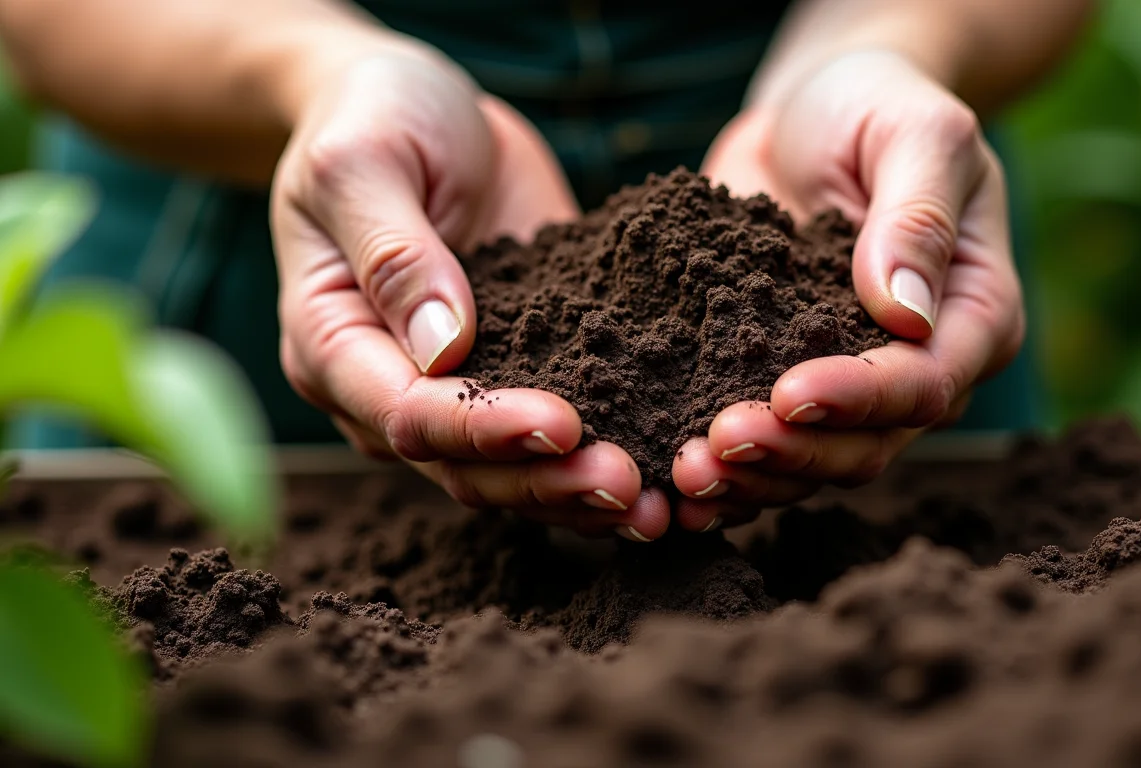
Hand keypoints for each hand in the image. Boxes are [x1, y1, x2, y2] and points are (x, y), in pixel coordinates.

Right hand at [271, 44, 666, 539]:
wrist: (419, 102)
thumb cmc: (374, 115)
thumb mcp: (363, 162)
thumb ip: (394, 251)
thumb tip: (444, 348)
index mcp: (333, 345)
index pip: (404, 415)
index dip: (482, 428)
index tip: (561, 424)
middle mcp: (391, 387)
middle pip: (463, 466)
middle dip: (546, 480)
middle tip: (628, 484)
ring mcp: (461, 384)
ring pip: (514, 468)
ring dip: (582, 490)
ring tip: (660, 503)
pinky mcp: (524, 365)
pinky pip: (559, 424)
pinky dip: (611, 446)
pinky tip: (671, 464)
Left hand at [670, 50, 1023, 530]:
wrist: (811, 110)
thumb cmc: (878, 105)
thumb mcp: (916, 132)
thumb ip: (917, 216)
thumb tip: (905, 313)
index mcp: (973, 316)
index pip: (925, 383)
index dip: (859, 398)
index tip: (789, 392)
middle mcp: (917, 369)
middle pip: (868, 445)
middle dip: (793, 452)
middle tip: (716, 444)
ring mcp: (846, 384)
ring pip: (811, 463)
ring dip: (750, 478)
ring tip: (683, 473)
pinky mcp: (778, 379)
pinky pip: (762, 445)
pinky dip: (721, 470)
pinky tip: (670, 480)